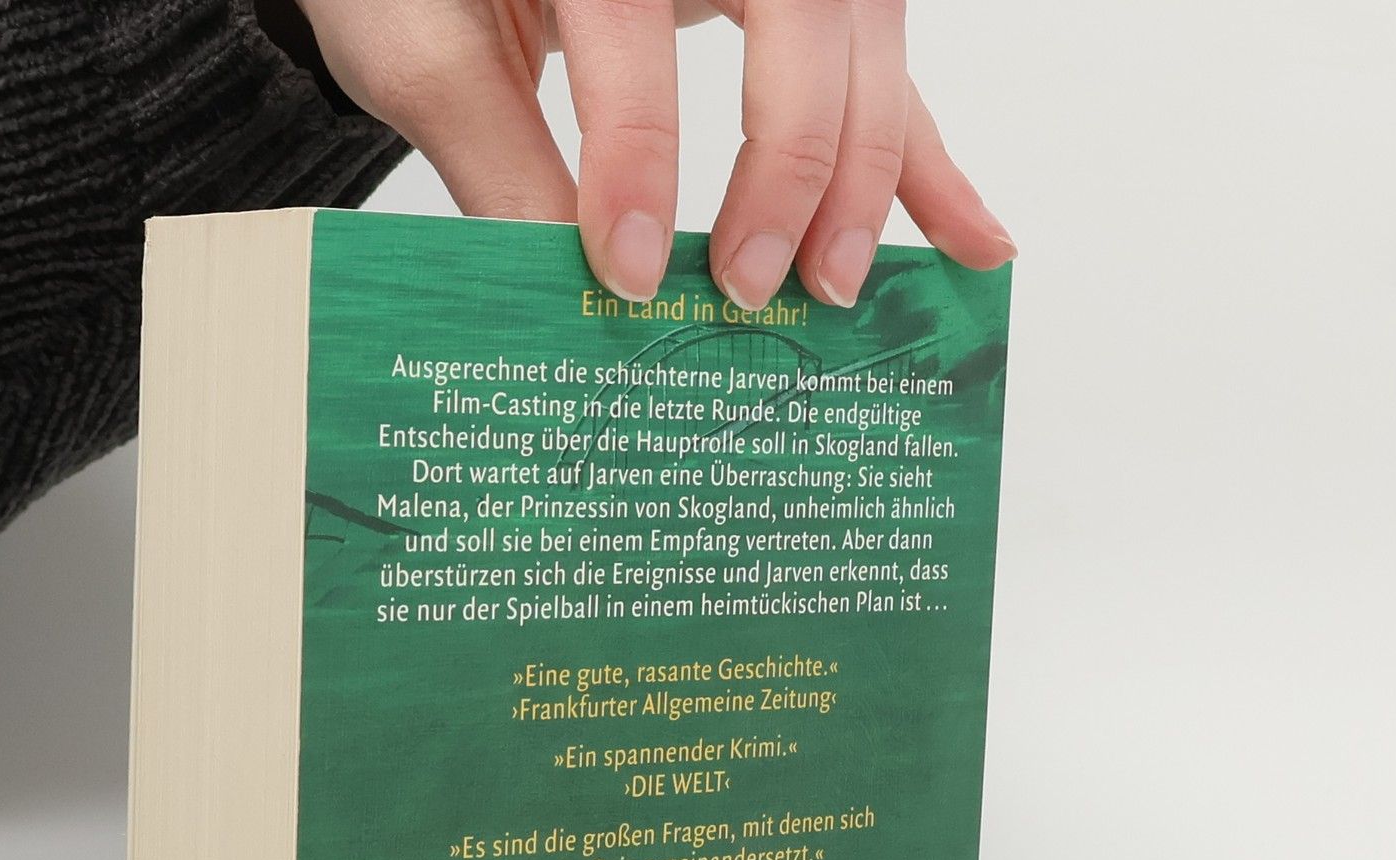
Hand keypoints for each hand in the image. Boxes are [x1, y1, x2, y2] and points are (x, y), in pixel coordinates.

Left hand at [291, 0, 1014, 310]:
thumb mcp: (421, 45)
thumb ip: (490, 154)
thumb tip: (560, 294)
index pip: (633, 34)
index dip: (636, 162)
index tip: (621, 274)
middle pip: (802, 17)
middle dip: (789, 164)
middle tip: (747, 287)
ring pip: (864, 39)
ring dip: (869, 170)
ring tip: (839, 285)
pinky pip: (883, 68)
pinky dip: (925, 158)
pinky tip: (974, 240)